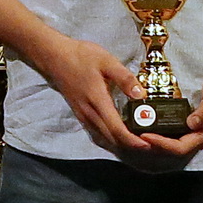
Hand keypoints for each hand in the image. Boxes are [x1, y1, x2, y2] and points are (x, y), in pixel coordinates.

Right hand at [39, 35, 156, 153]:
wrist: (54, 57)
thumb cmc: (80, 57)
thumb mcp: (107, 62)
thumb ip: (125, 78)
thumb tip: (141, 94)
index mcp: (97, 101)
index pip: (116, 129)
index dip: (132, 141)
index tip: (146, 145)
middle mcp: (89, 113)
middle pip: (111, 139)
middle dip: (130, 145)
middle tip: (148, 145)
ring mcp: (83, 116)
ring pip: (103, 138)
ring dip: (119, 144)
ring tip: (136, 143)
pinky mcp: (80, 114)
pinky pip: (96, 133)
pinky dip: (109, 139)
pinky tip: (118, 136)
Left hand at [141, 64, 202, 158]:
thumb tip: (192, 124)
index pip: (180, 147)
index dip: (162, 144)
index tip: (145, 135)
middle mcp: (200, 138)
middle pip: (174, 149)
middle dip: (155, 145)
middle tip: (136, 136)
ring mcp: (197, 134)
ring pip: (174, 145)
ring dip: (157, 142)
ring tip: (140, 133)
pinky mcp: (194, 128)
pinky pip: (176, 136)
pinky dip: (163, 135)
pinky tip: (152, 127)